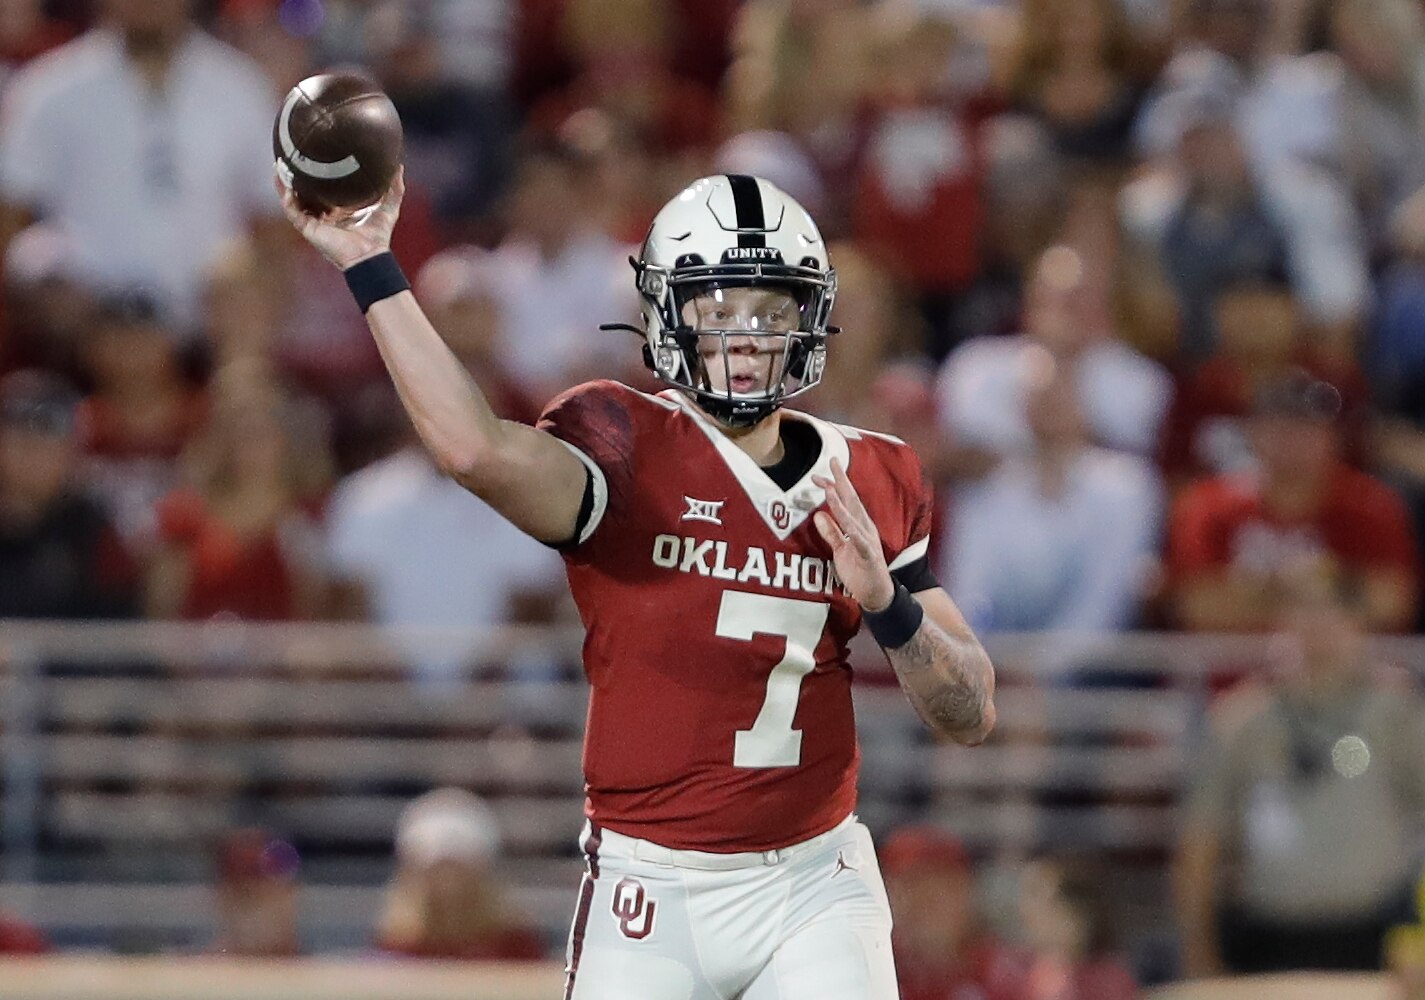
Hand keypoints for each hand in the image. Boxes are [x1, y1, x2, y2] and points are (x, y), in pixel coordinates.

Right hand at [274, 164, 403, 270]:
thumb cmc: (378, 237)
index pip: (323, 190)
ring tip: (277, 166)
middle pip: (304, 192)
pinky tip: (286, 184)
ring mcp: (314, 222)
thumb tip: (399, 166)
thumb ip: (394, 188)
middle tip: (289, 156)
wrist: (370, 256)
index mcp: (338, 210)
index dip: (318, 175)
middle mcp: (323, 215)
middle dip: (295, 176)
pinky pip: (293, 212)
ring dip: (284, 184)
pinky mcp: (309, 229)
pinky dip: (288, 198)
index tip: (314, 156)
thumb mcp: (389, 207)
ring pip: (292, 200)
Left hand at [812, 457, 894, 611]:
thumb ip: (831, 532)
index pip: (845, 501)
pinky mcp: (868, 554)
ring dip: (842, 502)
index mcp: (858, 525)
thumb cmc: (860, 571)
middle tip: (833, 461)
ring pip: (854, 517)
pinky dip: (850, 528)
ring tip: (830, 487)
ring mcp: (867, 540)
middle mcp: (864, 528)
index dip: (833, 486)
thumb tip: (818, 515)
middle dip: (842, 481)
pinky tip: (843, 518)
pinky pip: (858, 539)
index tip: (818, 476)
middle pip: (852, 500)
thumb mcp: (840, 550)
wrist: (877, 594)